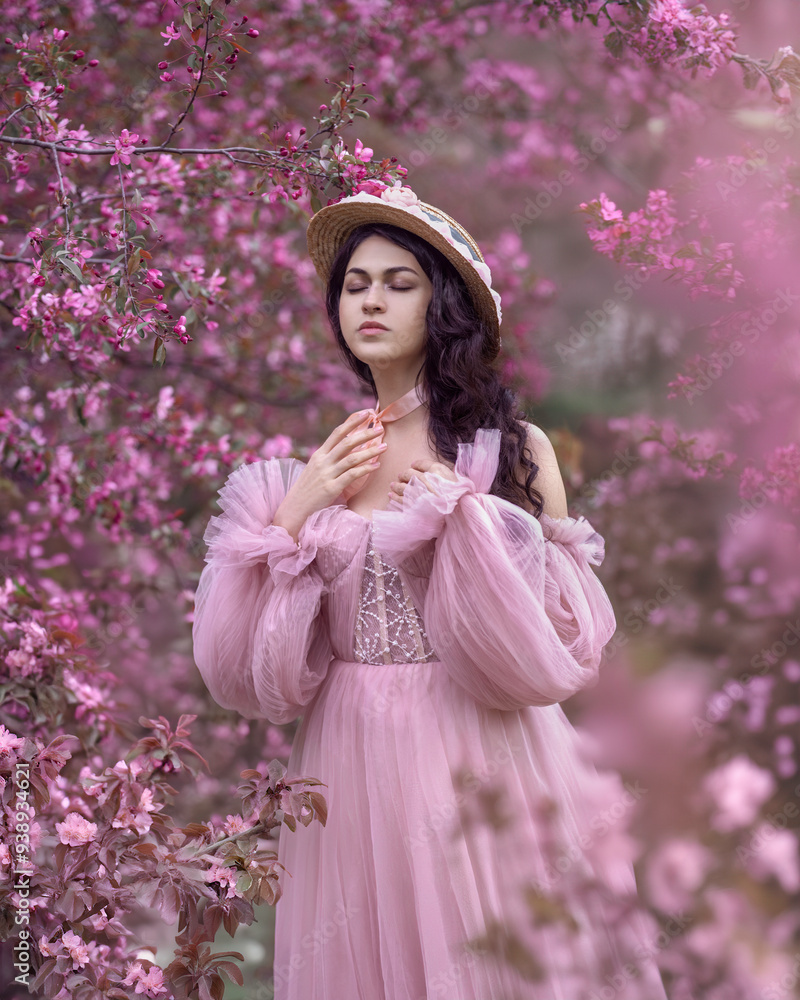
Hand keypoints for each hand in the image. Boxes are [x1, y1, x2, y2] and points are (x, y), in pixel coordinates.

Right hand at [273, 410, 385, 537]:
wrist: (295, 506)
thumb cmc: (308, 487)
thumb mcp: (315, 467)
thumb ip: (329, 457)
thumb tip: (347, 447)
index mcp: (319, 454)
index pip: (337, 433)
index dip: (352, 422)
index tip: (366, 414)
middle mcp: (323, 462)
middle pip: (346, 443)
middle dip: (365, 434)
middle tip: (380, 428)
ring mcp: (327, 474)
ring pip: (351, 458)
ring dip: (370, 451)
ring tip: (384, 447)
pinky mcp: (332, 488)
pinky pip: (351, 475)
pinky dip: (365, 469)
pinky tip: (376, 466)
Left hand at [388, 458, 457, 503]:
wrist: (457, 513)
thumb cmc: (455, 494)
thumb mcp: (449, 476)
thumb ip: (436, 468)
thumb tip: (415, 464)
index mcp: (435, 472)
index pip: (420, 465)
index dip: (415, 465)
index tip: (412, 467)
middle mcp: (424, 481)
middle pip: (408, 474)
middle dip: (403, 475)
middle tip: (400, 476)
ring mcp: (418, 494)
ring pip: (402, 487)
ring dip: (396, 485)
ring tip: (393, 485)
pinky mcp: (414, 506)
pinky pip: (400, 500)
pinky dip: (394, 497)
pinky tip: (391, 495)